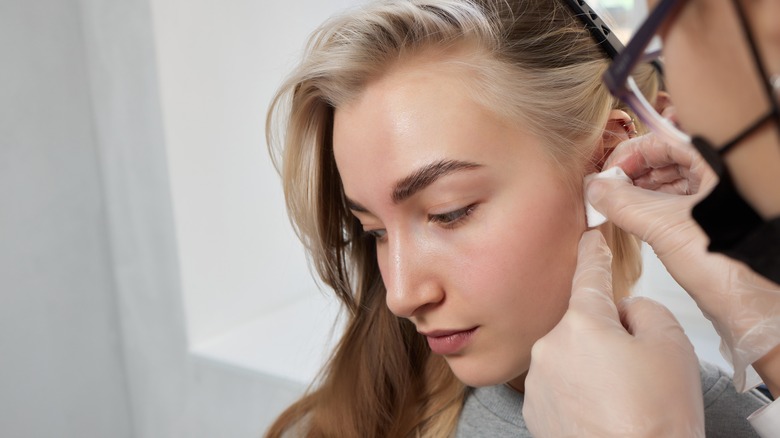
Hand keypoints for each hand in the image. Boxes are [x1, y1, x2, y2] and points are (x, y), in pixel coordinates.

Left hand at [523, 230, 703, 437]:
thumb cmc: (655, 420)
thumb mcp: (671, 348)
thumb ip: (645, 311)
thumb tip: (624, 312)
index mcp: (582, 324)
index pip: (588, 274)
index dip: (593, 252)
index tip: (589, 237)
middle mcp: (550, 347)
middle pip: (584, 325)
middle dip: (607, 337)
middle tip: (637, 371)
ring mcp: (538, 380)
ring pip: (572, 357)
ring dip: (592, 368)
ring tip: (621, 400)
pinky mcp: (534, 409)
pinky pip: (560, 385)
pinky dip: (579, 393)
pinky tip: (602, 412)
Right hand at [587, 133, 779, 390]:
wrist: (752, 308)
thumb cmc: (730, 266)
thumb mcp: (664, 228)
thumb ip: (623, 203)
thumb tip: (594, 188)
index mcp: (720, 161)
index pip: (665, 139)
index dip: (631, 153)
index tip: (607, 172)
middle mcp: (723, 174)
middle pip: (669, 159)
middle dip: (634, 173)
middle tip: (607, 190)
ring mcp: (721, 198)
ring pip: (673, 182)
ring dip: (642, 192)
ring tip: (616, 206)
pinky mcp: (716, 221)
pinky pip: (679, 203)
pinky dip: (654, 208)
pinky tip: (635, 219)